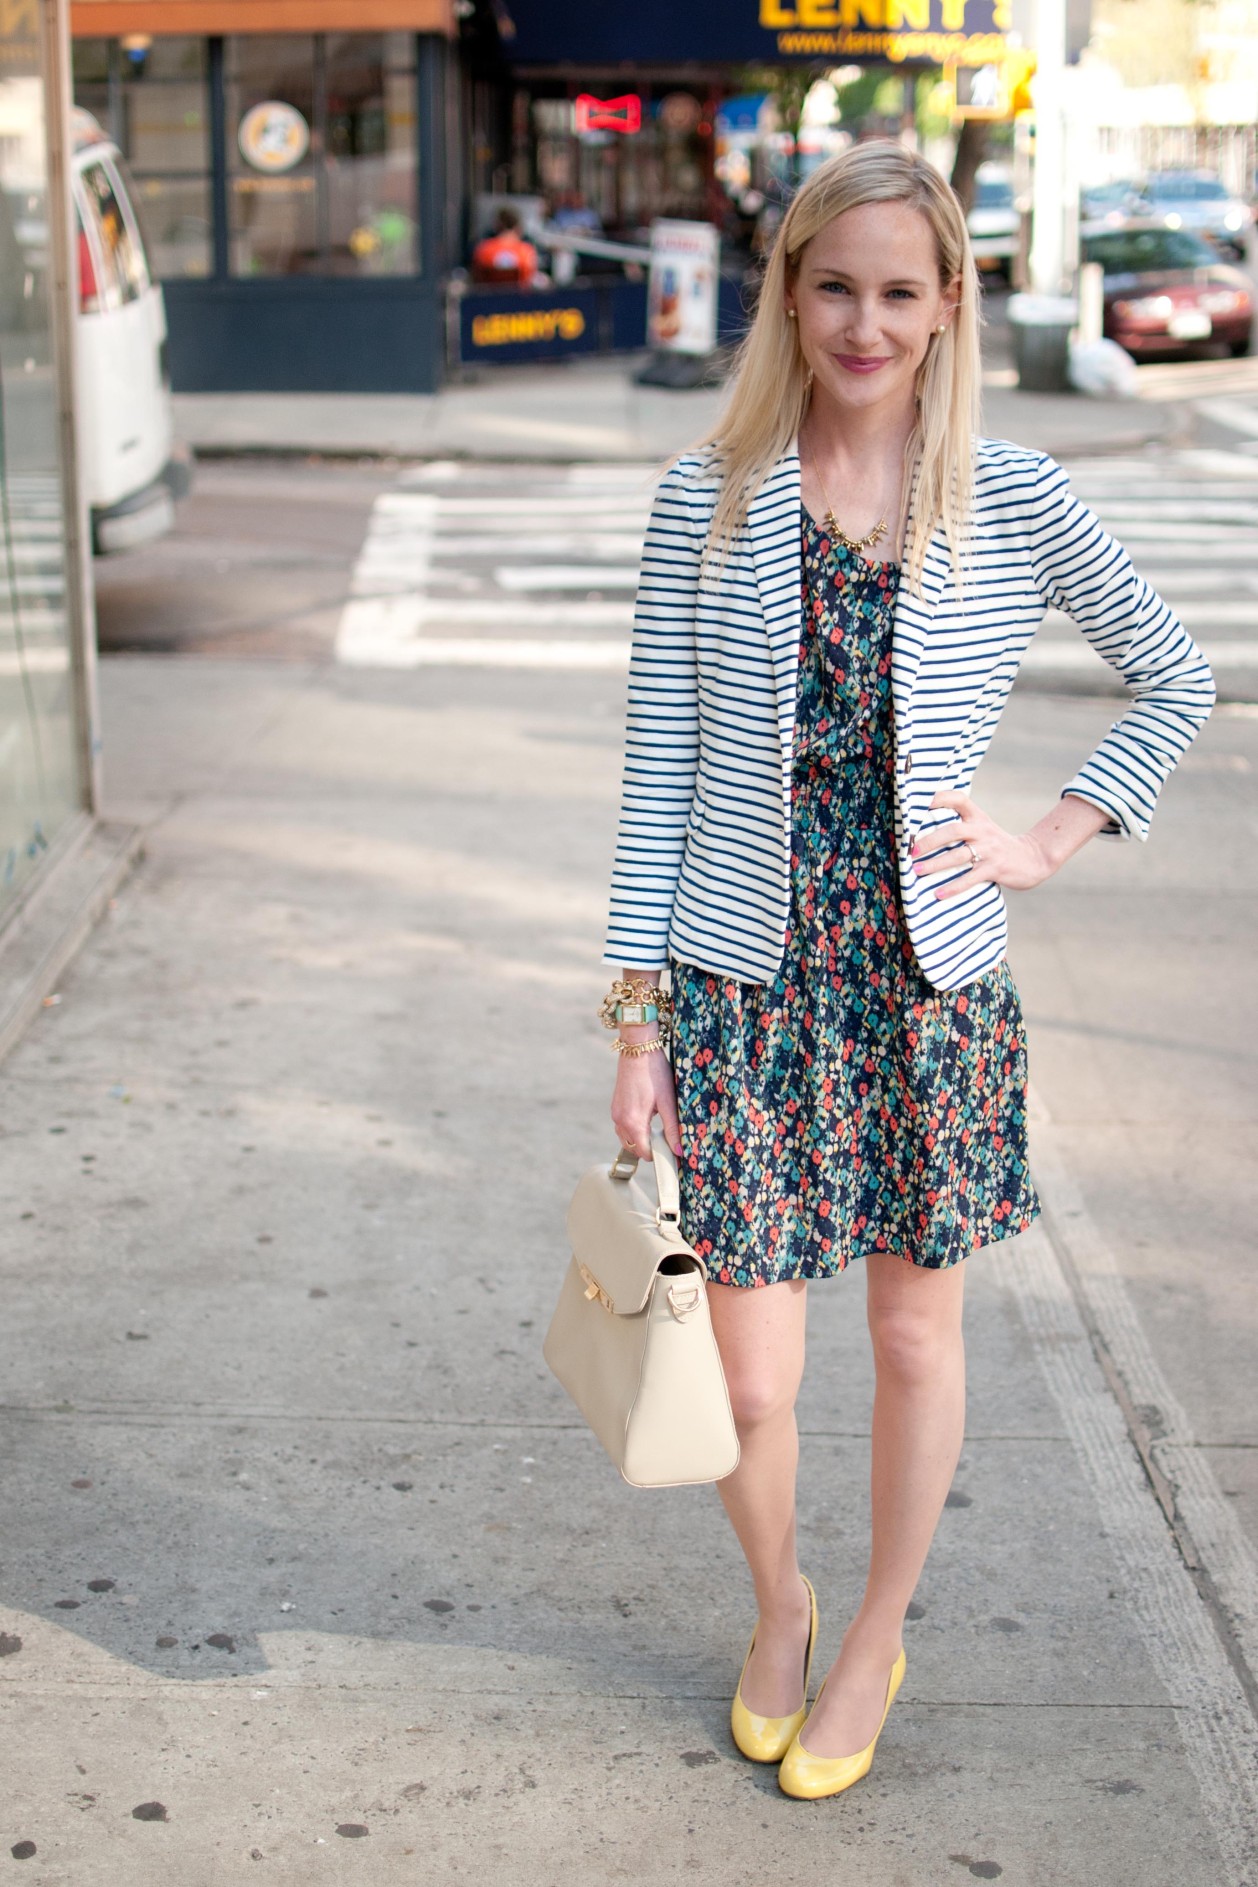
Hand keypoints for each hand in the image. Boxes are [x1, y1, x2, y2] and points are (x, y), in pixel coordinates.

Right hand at [610, 1044, 682, 1159]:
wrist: (638, 1049)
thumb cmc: (655, 1073)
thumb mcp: (668, 1101)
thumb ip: (672, 1128)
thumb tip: (678, 1151)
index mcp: (633, 1123)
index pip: (644, 1153)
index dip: (659, 1155)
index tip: (672, 1151)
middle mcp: (620, 1121)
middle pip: (634, 1149)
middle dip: (650, 1149)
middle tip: (667, 1139)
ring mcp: (615, 1114)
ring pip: (627, 1139)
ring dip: (641, 1140)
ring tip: (658, 1128)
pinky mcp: (615, 1106)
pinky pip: (623, 1128)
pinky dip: (634, 1130)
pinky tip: (648, 1118)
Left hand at [910, 790, 1056, 900]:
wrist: (1032, 859)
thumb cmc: (997, 845)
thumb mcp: (982, 828)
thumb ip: (960, 826)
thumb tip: (922, 833)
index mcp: (978, 818)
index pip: (959, 800)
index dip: (940, 798)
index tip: (920, 803)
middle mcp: (982, 831)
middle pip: (953, 831)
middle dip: (930, 841)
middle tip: (912, 851)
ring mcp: (989, 850)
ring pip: (958, 856)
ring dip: (936, 864)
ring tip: (917, 871)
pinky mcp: (994, 869)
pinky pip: (970, 878)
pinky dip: (953, 887)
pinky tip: (939, 894)